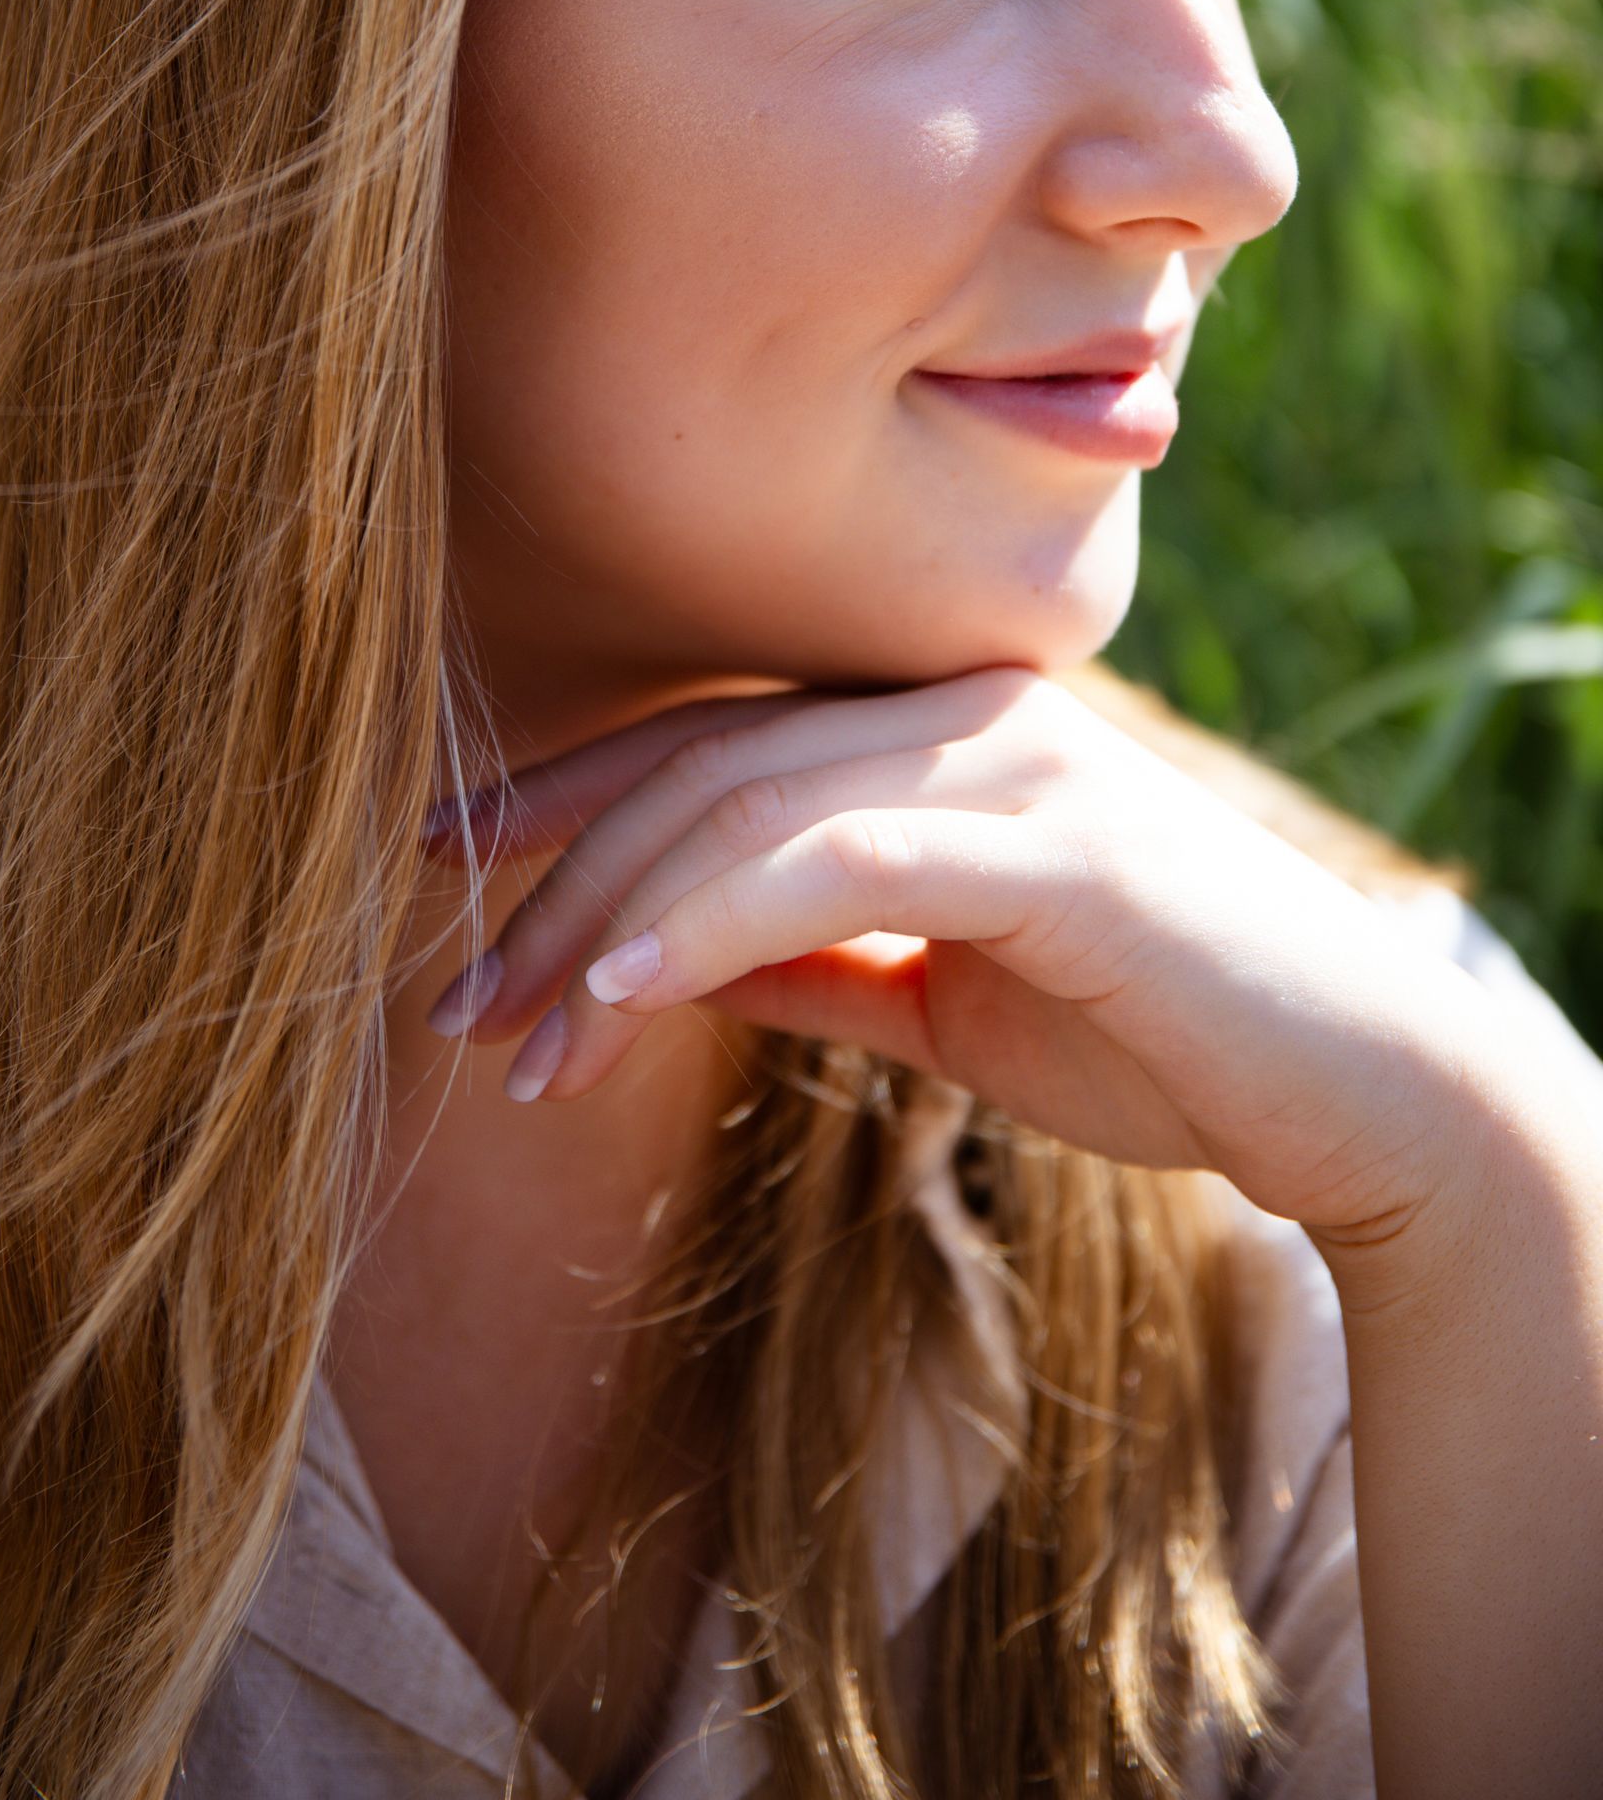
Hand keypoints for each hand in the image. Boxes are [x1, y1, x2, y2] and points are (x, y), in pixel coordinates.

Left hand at [437, 669, 1538, 1274]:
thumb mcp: (937, 1000)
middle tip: (454, 1004)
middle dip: (554, 880)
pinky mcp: (1047, 837)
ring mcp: (1006, 756)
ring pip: (744, 802)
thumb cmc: (1153, 1038)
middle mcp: (959, 707)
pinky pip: (832, 859)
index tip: (446, 869)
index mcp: (934, 727)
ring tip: (514, 1040)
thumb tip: (660, 969)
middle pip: (702, 764)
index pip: (712, 736)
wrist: (1352, 1092)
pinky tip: (616, 996)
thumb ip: (809, 962)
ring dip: (603, 923)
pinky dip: (704, 924)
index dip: (568, 799)